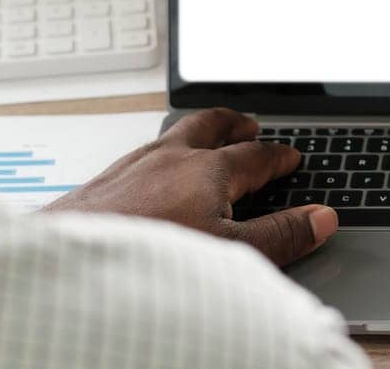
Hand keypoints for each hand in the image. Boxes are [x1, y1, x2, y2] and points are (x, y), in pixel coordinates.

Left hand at [43, 107, 337, 265]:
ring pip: (172, 134)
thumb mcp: (232, 254)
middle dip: (233, 123)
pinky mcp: (102, 183)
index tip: (291, 158)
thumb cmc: (149, 258)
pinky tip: (152, 172)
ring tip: (204, 139)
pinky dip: (160, 153)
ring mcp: (132, 166)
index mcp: (209, 169)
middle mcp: (170, 157)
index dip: (278, 157)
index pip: (256, 155)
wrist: (68, 264)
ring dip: (195, 132)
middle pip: (209, 125)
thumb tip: (321, 218)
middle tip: (248, 125)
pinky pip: (141, 154)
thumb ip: (280, 236)